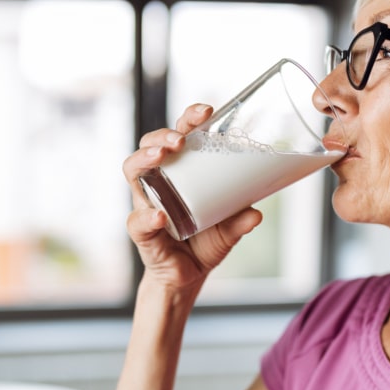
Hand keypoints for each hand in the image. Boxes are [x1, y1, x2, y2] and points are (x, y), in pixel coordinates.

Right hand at [123, 104, 262, 289]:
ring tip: (162, 157)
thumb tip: (256, 213)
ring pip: (132, 171)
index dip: (188, 118)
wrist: (187, 278)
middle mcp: (158, 182)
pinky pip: (137, 219)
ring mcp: (145, 203)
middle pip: (149, 145)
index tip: (207, 111)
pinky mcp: (141, 231)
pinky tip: (160, 215)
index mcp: (180, 173)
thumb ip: (240, 221)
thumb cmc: (204, 243)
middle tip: (180, 139)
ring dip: (145, 158)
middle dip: (162, 135)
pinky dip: (148, 216)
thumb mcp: (229, 230)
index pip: (178, 136)